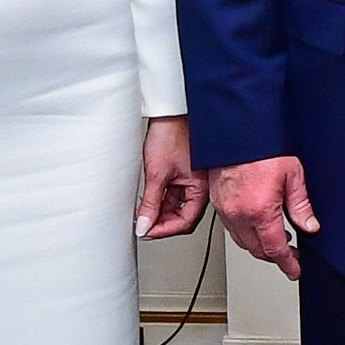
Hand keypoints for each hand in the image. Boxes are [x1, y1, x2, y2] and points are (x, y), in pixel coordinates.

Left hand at [136, 117, 204, 238]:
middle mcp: (199, 188)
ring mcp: (191, 182)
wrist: (172, 112)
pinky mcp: (183, 175)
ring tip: (143, 211)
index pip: (185, 221)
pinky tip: (148, 200)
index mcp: (201, 190)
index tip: (147, 231)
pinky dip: (161, 200)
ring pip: (176, 207)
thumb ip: (150, 204)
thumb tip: (144, 224)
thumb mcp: (156, 174)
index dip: (165, 230)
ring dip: (160, 212)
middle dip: (162, 223)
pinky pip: (173, 195)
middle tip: (143, 224)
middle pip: (182, 217)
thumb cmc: (172, 134)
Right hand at [212, 155, 316, 278]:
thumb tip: (310, 226)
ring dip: (260, 246)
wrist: (236, 132)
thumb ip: (301, 205)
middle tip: (290, 257)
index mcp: (259, 210)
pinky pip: (231, 229)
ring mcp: (225, 210)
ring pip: (243, 242)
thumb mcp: (293, 175)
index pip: (275, 249)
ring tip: (276, 241)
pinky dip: (246, 234)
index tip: (294, 270)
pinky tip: (257, 226)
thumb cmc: (261, 147)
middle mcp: (239, 214)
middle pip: (258, 250)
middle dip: (275, 257)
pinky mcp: (217, 202)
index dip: (287, 264)